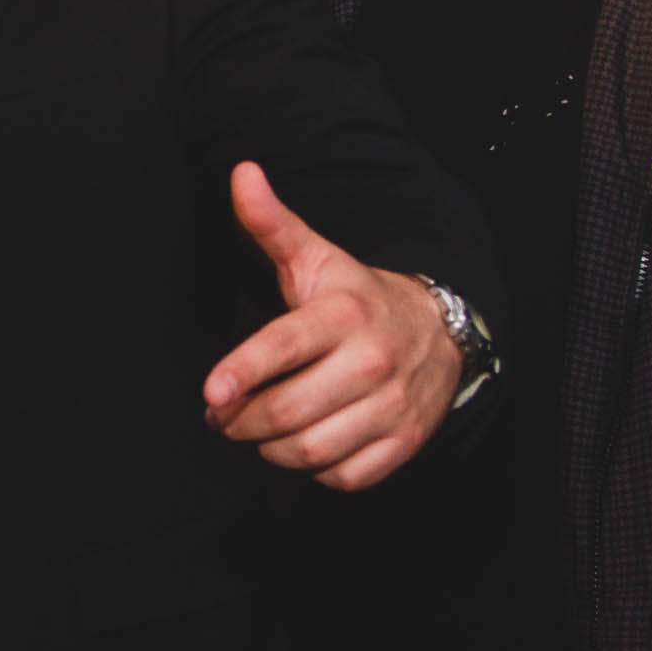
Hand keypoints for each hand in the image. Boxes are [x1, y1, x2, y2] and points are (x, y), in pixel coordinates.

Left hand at [201, 162, 460, 490]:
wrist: (439, 331)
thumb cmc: (358, 298)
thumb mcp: (316, 258)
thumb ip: (271, 223)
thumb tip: (241, 173)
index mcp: (343, 313)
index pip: (284, 347)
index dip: (243, 373)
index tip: (212, 394)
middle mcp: (371, 360)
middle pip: (286, 411)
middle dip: (240, 421)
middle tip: (223, 415)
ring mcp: (392, 406)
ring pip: (310, 450)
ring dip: (269, 449)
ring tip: (257, 430)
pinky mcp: (404, 442)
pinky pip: (344, 477)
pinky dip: (315, 471)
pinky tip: (305, 444)